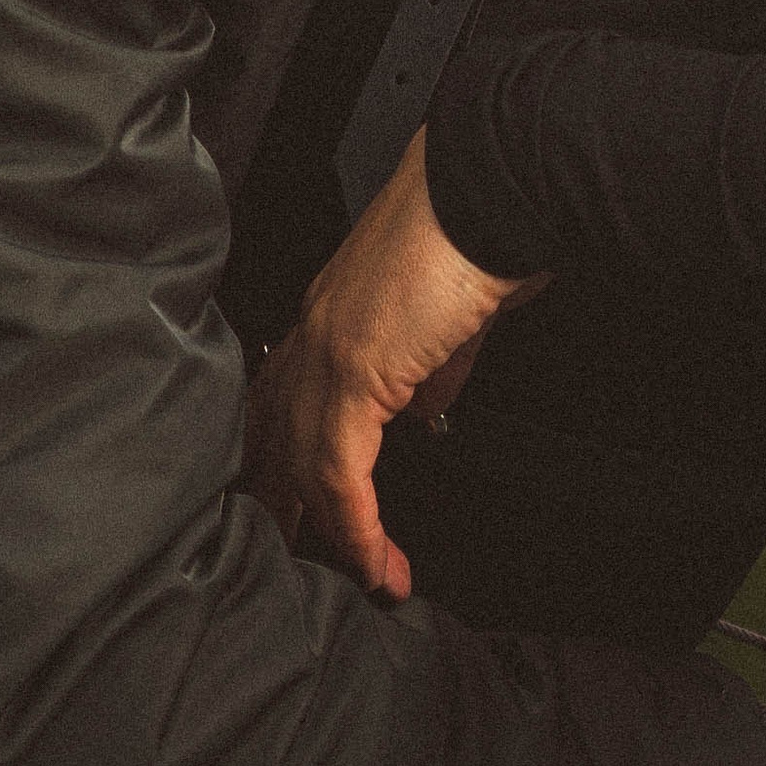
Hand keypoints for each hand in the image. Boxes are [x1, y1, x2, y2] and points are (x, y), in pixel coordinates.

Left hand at [242, 131, 545, 597]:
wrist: (491, 187)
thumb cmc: (482, 226)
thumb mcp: (452, 317)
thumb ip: (435, 366)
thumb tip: (426, 409)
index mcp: (334, 309)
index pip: (288, 395)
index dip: (291, 454)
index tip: (305, 502)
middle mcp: (317, 327)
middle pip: (273, 432)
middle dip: (280, 500)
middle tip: (290, 557)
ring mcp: (327, 346)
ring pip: (298, 459)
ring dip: (323, 530)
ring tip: (350, 578)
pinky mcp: (353, 369)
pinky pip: (339, 469)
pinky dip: (356, 524)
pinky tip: (373, 558)